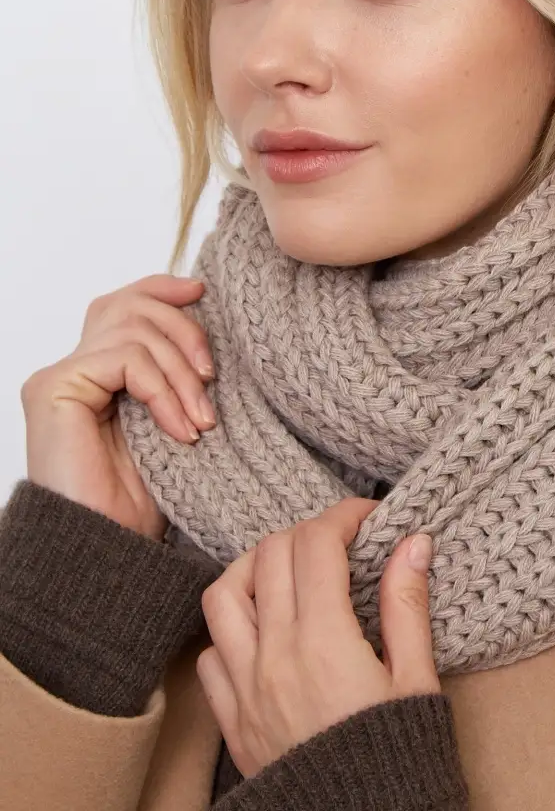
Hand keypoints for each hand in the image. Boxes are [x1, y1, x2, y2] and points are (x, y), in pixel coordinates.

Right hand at [20, 273, 216, 539]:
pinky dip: (164, 390)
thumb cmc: (137, 505)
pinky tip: (181, 429)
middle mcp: (72, 369)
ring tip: (202, 420)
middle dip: (184, 330)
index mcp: (96, 373)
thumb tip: (206, 325)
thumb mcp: (170, 424)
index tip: (203, 293)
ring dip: (181, 372)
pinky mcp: (55, 388)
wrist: (107, 552)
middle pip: (130, 305)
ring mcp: (59, 377)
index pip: (123, 303)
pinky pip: (126, 359)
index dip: (162, 288)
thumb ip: (174, 376)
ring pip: (135, 330)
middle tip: (212, 378)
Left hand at [195, 497, 439, 778]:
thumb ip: (407, 605)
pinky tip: (262, 629)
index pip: (316, 543)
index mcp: (325, 642)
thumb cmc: (398, 761)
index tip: (367, 516)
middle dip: (306, 532)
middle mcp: (276, 656)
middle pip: (271, 554)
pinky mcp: (231, 719)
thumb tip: (413, 542)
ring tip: (288, 570)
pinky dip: (229, 627)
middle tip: (338, 543)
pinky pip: (209, 654)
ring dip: (254, 567)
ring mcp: (245, 687)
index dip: (343, 515)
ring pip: (223, 593)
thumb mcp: (416, 681)